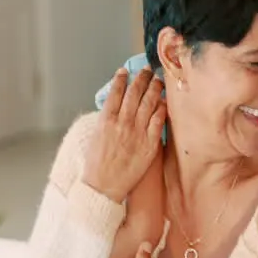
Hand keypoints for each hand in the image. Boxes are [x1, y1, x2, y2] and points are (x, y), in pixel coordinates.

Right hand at [84, 68, 166, 202]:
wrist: (103, 187)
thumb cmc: (96, 165)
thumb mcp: (94, 136)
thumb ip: (105, 120)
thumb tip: (113, 108)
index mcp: (106, 120)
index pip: (115, 92)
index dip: (121, 79)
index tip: (125, 71)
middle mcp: (122, 123)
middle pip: (134, 93)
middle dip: (142, 78)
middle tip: (147, 70)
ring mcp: (137, 132)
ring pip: (148, 103)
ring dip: (154, 88)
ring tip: (157, 80)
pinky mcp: (149, 144)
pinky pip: (158, 121)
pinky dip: (161, 109)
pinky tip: (164, 101)